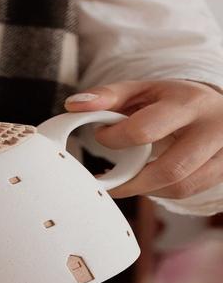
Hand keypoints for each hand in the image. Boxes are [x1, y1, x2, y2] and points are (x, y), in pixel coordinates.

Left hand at [64, 79, 222, 198]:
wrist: (216, 108)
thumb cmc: (172, 100)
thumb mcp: (143, 90)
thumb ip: (109, 96)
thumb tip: (74, 104)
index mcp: (189, 103)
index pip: (144, 130)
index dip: (114, 139)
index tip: (102, 135)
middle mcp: (213, 129)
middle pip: (168, 170)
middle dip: (130, 180)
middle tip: (106, 180)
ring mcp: (222, 153)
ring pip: (179, 187)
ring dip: (144, 189)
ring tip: (125, 179)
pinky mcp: (221, 171)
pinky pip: (186, 193)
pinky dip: (159, 192)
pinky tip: (144, 181)